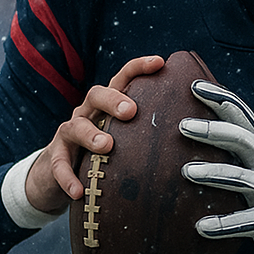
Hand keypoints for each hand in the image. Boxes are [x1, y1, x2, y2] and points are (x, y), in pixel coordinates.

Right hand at [28, 55, 165, 212]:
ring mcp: (68, 134)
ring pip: (75, 126)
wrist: (57, 177)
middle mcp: (87, 113)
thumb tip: (198, 136)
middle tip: (131, 111)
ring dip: (91, 135)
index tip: (160, 62)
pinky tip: (78, 191)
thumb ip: (149, 134)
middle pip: (96, 94)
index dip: (139, 67)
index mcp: (107, 106)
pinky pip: (59, 165)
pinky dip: (67, 177)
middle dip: (113, 100)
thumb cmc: (103, 155)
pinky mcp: (55, 157)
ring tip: (106, 145)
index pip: (122, 79)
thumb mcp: (125, 140)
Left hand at [179, 80, 253, 253]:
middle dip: (214, 130)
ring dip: (214, 173)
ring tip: (187, 171)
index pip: (243, 117)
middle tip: (183, 125)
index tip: (195, 86)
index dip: (221, 99)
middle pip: (243, 140)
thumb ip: (238, 151)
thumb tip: (201, 128)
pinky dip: (222, 225)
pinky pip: (244, 223)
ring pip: (241, 178)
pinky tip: (201, 227)